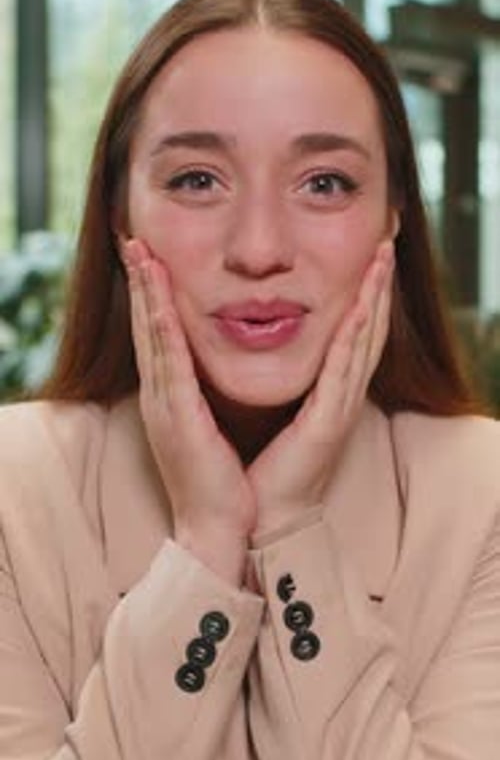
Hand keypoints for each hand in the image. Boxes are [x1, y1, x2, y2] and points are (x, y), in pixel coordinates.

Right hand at [121, 239, 255, 585]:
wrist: (217, 528)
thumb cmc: (219, 481)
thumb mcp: (208, 429)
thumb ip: (204, 399)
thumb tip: (210, 373)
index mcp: (171, 397)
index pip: (158, 335)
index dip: (152, 296)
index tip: (149, 259)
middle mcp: (161, 396)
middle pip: (148, 326)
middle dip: (141, 281)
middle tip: (134, 240)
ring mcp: (165, 406)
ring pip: (153, 336)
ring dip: (147, 291)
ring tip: (140, 251)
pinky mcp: (178, 417)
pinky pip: (171, 364)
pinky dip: (163, 327)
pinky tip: (160, 298)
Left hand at [247, 241, 394, 538]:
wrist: (255, 517)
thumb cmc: (259, 468)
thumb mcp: (273, 411)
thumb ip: (281, 381)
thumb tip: (264, 346)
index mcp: (326, 392)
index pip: (351, 332)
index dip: (364, 293)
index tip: (367, 255)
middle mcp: (340, 396)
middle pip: (366, 328)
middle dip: (377, 284)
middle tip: (386, 241)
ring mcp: (338, 409)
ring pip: (363, 342)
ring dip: (375, 298)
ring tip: (383, 258)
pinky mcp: (328, 424)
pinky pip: (343, 371)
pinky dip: (355, 336)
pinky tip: (361, 307)